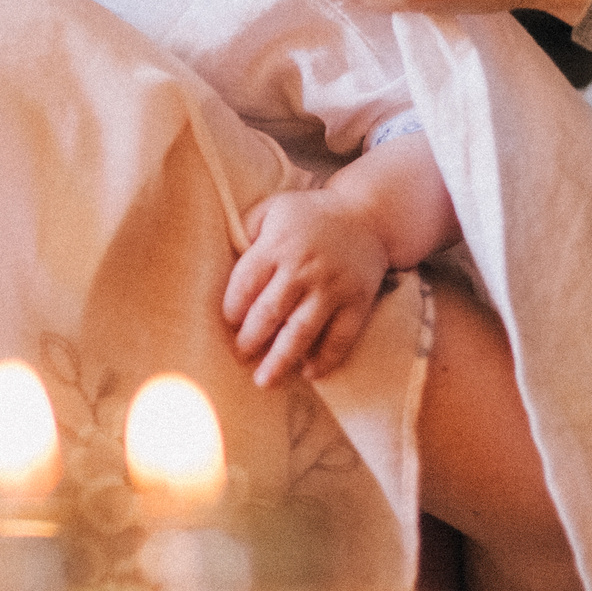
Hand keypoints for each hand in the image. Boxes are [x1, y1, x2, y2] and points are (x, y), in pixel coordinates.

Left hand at [224, 190, 391, 385]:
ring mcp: (332, 287)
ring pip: (302, 330)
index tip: (228, 323)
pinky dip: (326, 358)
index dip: (232, 308)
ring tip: (264, 381)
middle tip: (240, 356)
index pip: (245, 283)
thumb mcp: (273, 210)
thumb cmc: (310, 216)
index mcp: (277, 245)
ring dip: (281, 360)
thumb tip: (223, 264)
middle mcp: (304, 268)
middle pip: (269, 312)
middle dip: (250, 339)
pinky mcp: (357, 302)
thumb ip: (247, 232)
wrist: (367, 216)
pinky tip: (310, 372)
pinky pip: (340, 337)